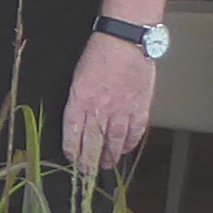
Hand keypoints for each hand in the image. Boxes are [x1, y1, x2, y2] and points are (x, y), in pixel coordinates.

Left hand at [63, 29, 155, 171]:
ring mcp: (122, 109)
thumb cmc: (97, 53)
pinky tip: (125, 149)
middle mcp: (100, 108)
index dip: (72, 149)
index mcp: (80, 99)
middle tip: (87, 172)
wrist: (124, 41)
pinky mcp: (140, 107)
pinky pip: (135, 131)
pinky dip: (130, 143)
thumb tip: (77, 120)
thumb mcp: (77, 76)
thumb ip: (78, 99)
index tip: (72, 159)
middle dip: (89, 159)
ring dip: (110, 155)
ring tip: (106, 165)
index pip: (73, 132)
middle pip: (93, 141)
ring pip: (115, 140)